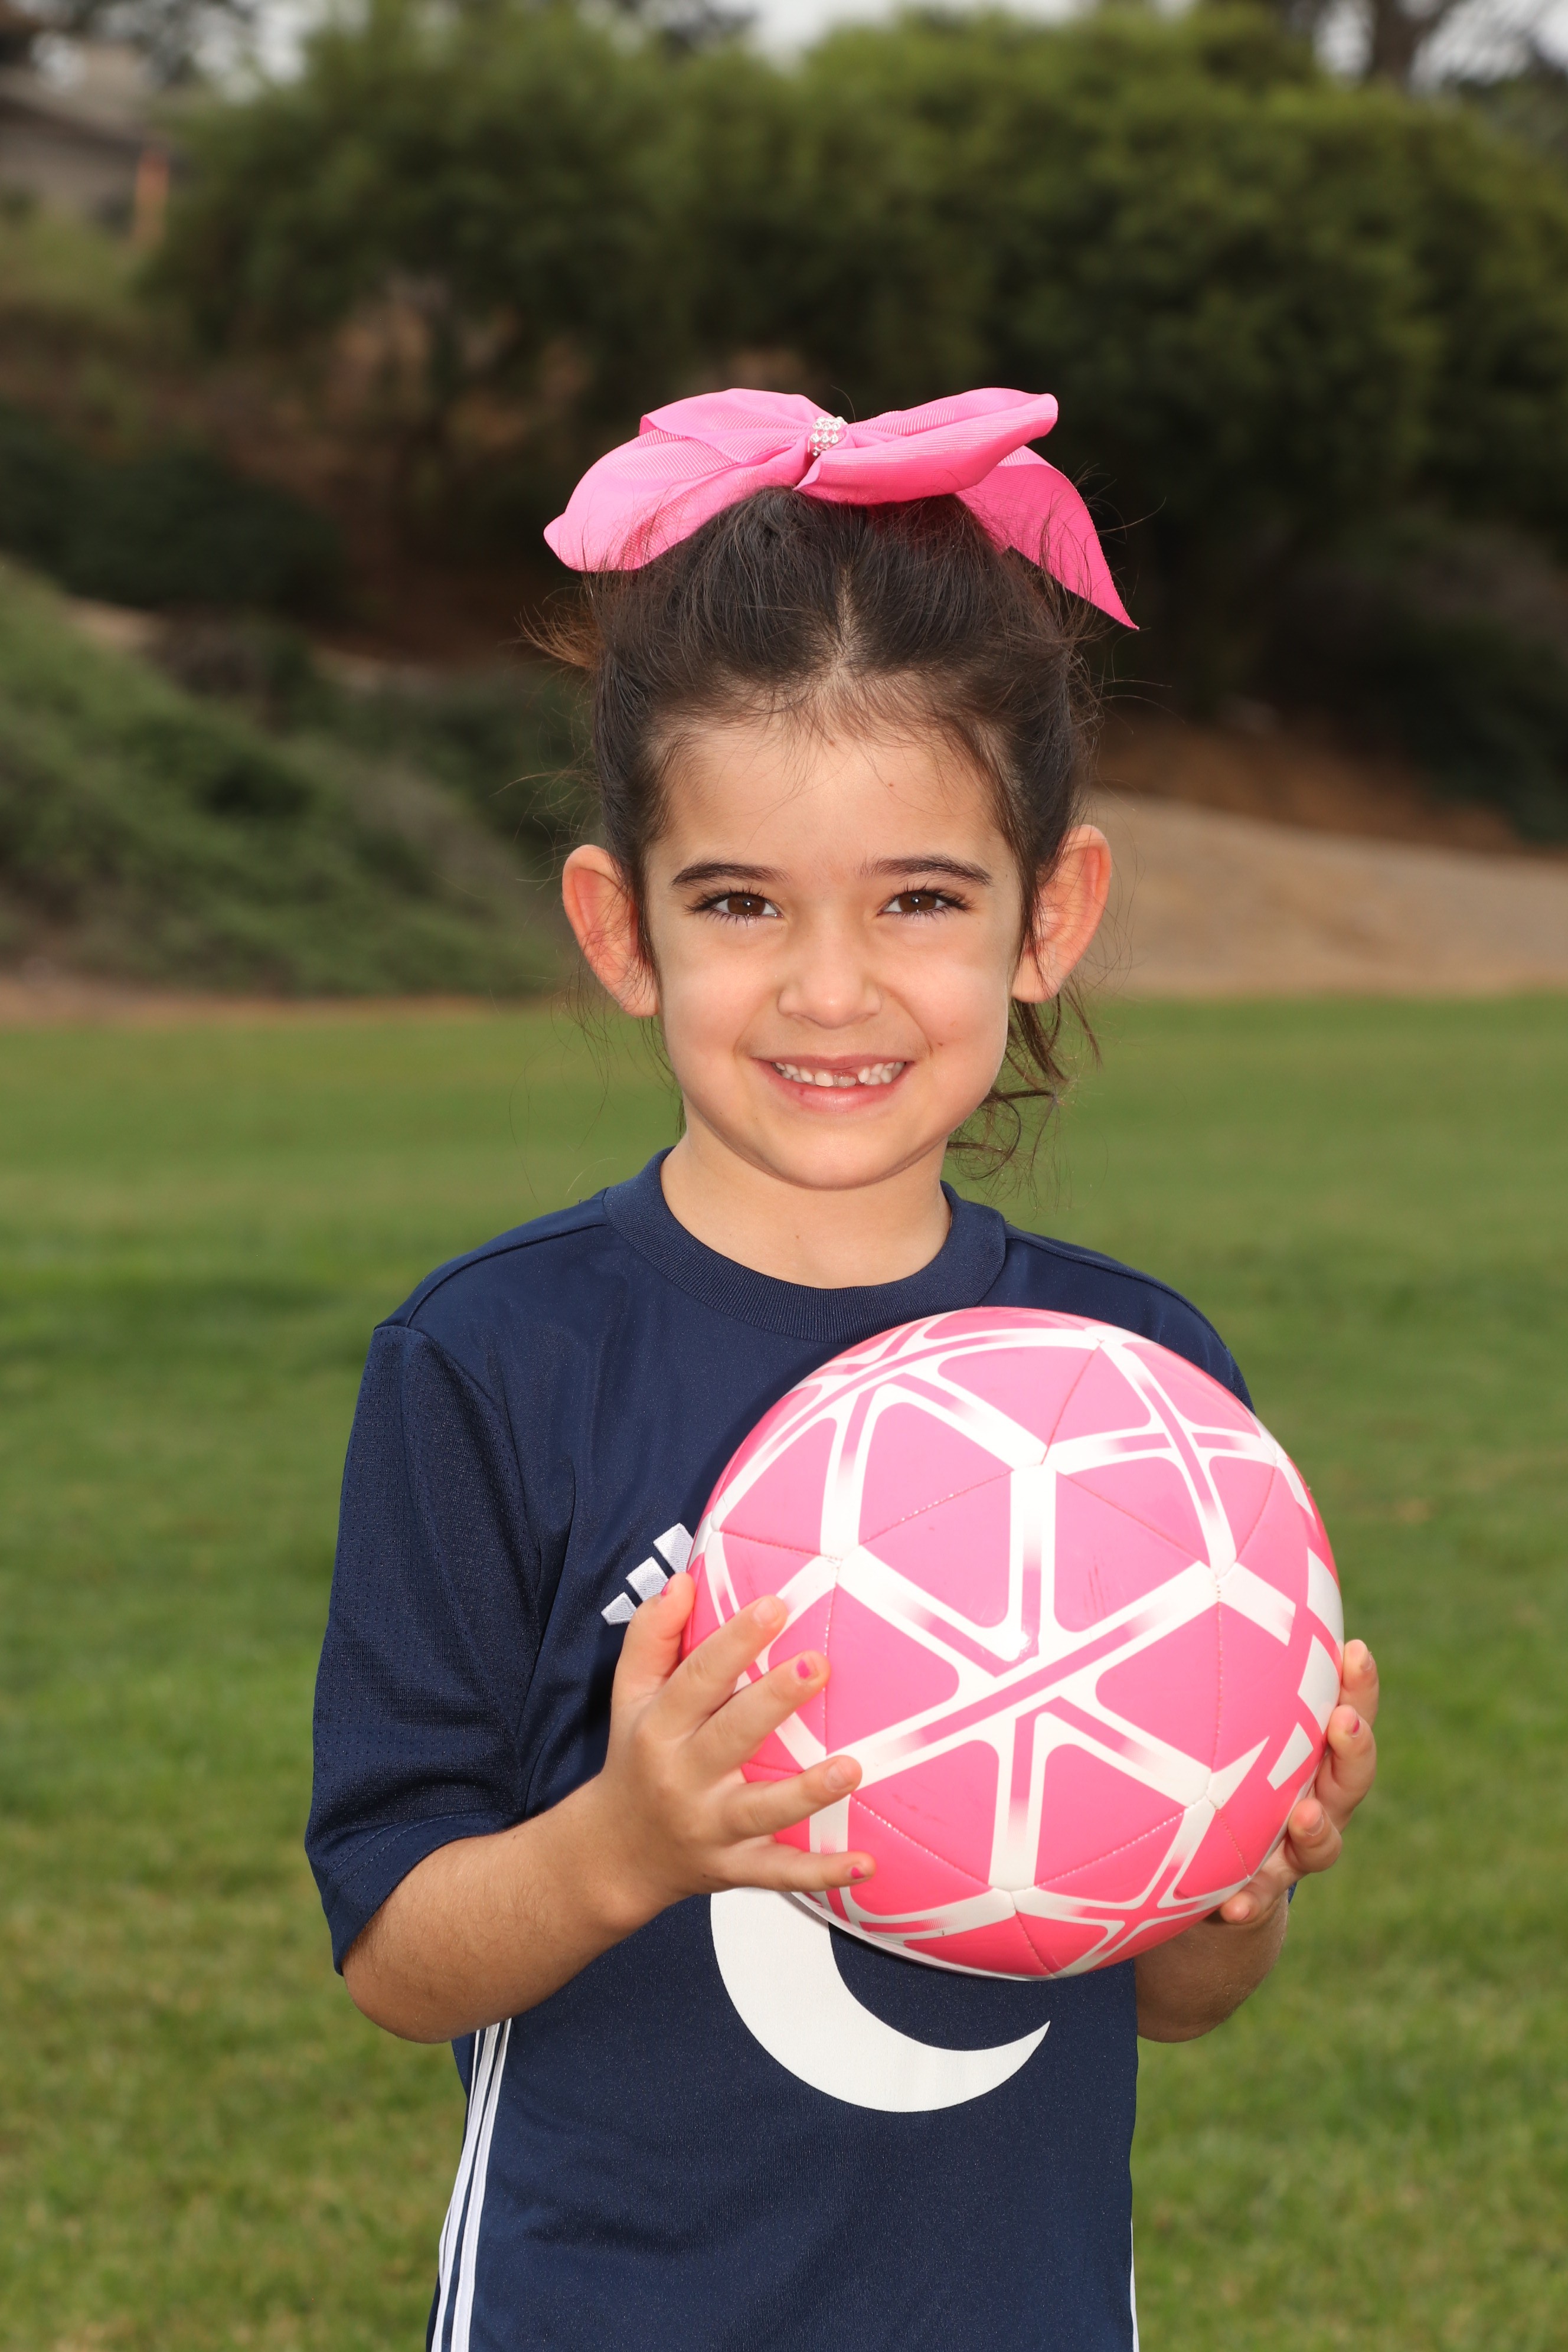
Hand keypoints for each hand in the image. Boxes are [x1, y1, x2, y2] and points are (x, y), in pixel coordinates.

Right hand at [580, 1571, 873, 1929]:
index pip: (697, 1679)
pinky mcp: (735, 1868)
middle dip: (773, 1703)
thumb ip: (652, 1636)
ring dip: (807, 1794)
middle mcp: (684, 1778)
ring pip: (761, 1811)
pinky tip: (867, 1864)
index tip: (774, 1606)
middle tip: (818, 1665)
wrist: (614, 1855)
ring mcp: (711, 1828)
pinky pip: (780, 1874)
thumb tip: (682, 1581)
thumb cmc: (637, 1758)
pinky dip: (822, 1873)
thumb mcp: (629, 1696)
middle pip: (730, 1737)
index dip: (734, 1642)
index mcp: (660, 1728)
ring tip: (851, 1769)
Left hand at [1216, 1637, 1379, 1926]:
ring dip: (1315, 1827)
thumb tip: (1173, 1567)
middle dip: (1353, 1747)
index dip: (1358, 1683)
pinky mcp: (1255, 1893)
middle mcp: (1310, 1798)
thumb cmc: (1207, 1777)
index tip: (1355, 1648)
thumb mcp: (1211, 1722)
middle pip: (1350, 1774)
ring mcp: (1289, 1852)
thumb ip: (1208, 1669)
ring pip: (1319, 1842)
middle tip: (1344, 1723)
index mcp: (1307, 1752)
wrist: (1202, 1883)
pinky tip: (1228, 1906)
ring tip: (1300, 1812)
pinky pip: (1258, 1902)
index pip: (1344, 1708)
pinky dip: (1248, 1902)